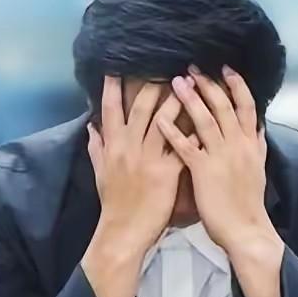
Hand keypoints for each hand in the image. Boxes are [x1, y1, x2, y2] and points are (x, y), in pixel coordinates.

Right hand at [82, 75, 196, 296]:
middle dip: (151, 84)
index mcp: (112, 146)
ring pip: (164, 121)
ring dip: (177, 99)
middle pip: (140, 108)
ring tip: (189, 80)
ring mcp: (149, 159)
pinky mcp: (168, 172)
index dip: (112, 88)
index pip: (110, 111)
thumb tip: (91, 127)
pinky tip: (206, 118)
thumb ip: (96, 148)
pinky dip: (194, 131)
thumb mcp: (100, 173)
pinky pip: (183, 146)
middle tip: (164, 64)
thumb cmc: (114, 204)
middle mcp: (129, 148)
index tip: (117, 68)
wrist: (123, 232)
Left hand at [155, 65, 272, 254]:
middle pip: (224, 106)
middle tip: (193, 66)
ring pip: (205, 119)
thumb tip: (258, 126)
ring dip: (189, 98)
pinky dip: (172, 131)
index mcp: (251, 144)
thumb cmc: (248, 203)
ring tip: (176, 80)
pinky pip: (185, 146)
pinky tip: (159, 118)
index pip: (247, 107)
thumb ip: (257, 145)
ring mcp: (221, 156)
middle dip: (208, 84)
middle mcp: (238, 145)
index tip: (225, 68)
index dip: (237, 85)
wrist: (246, 230)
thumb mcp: (258, 169)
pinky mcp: (204, 171)